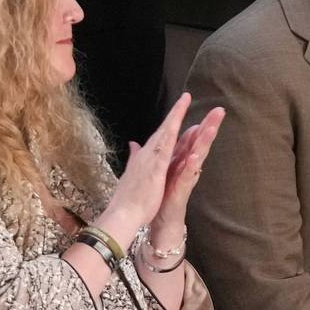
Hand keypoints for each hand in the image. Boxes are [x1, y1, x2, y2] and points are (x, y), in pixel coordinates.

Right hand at [99, 94, 192, 236]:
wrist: (122, 214)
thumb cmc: (130, 197)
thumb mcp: (134, 173)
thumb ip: (135, 157)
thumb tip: (134, 145)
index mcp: (148, 156)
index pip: (162, 134)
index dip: (171, 119)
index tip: (181, 104)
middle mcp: (148, 154)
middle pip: (165, 128)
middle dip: (176, 111)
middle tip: (187, 95)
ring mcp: (151, 160)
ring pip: (166, 133)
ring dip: (176, 117)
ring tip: (186, 100)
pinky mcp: (154, 169)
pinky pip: (165, 151)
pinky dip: (172, 138)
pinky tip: (180, 127)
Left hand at [147, 105, 224, 244]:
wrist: (160, 220)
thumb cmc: (163, 196)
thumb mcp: (162, 171)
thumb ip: (165, 154)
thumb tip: (165, 139)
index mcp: (180, 161)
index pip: (192, 139)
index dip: (200, 124)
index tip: (209, 109)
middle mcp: (186, 167)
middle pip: (200, 143)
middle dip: (210, 126)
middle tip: (220, 111)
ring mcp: (185, 178)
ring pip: (198, 156)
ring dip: (205, 142)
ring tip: (212, 127)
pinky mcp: (181, 190)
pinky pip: (188, 176)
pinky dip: (192, 166)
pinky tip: (196, 156)